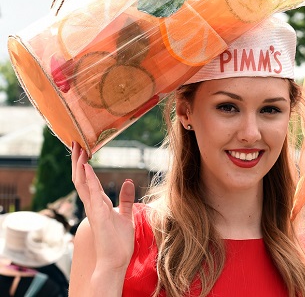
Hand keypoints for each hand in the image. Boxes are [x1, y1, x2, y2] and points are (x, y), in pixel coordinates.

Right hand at [71, 142, 135, 271]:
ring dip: (80, 165)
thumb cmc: (119, 242)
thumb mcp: (125, 215)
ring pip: (82, 183)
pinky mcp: (97, 215)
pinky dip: (88, 179)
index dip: (84, 165)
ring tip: (79, 148)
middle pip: (81, 178)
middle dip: (78, 160)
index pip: (88, 180)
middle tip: (76, 141)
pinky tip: (86, 167)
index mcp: (98, 203)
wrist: (115, 262)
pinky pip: (91, 194)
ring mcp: (93, 209)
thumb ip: (126, 199)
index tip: (83, 148)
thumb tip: (129, 182)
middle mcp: (92, 204)